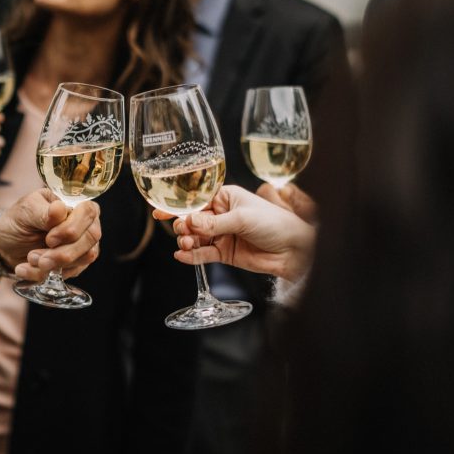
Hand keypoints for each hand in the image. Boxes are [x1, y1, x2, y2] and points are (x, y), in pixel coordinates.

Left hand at [0, 189, 101, 280]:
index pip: (89, 212)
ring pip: (84, 258)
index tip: (49, 239)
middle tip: (34, 256)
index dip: (71, 229)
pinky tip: (26, 269)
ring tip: (29, 259)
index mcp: (75, 203)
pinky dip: (43, 274)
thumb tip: (60, 209)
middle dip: (62, 252)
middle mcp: (85, 224)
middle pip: (90, 238)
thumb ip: (43, 212)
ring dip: (53, 264)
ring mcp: (83, 245)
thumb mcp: (25, 211)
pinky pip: (70, 273)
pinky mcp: (76, 264)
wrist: (7, 244)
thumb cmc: (19, 221)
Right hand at [152, 185, 315, 281]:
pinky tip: (182, 255)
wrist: (294, 250)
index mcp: (225, 198)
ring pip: (195, 238)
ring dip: (186, 241)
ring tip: (186, 244)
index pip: (196, 200)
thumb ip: (214, 223)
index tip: (159, 210)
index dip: (178, 206)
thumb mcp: (243, 218)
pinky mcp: (224, 253)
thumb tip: (189, 221)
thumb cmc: (275, 224)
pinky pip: (203, 254)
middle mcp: (221, 215)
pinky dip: (191, 256)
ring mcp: (221, 235)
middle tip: (183, 231)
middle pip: (192, 220)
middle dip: (183, 226)